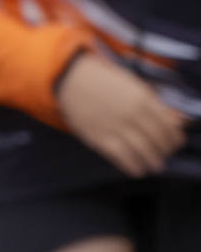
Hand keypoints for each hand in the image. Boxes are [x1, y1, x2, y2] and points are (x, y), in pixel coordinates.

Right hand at [57, 52, 185, 176]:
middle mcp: (132, 114)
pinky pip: (120, 156)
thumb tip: (179, 121)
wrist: (73, 80)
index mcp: (144, 99)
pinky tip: (137, 170)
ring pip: (142, 151)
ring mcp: (115, 127)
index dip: (175, 139)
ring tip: (154, 167)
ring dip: (152, 162)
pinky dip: (132, 166)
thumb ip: (157, 104)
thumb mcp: (136, 87)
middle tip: (164, 157)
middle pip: (157, 140)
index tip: (176, 145)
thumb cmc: (106, 82)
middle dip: (164, 152)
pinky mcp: (99, 138)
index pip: (168, 125)